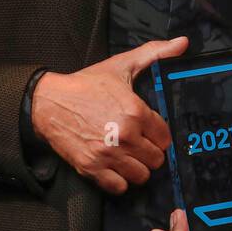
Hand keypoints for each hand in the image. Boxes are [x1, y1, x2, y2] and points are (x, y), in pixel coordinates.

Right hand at [30, 36, 186, 194]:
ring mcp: (108, 154)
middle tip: (140, 144)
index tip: (151, 131)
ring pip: (141, 176)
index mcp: (136, 112)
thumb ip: (155, 54)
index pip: (166, 138)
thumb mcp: (122, 65)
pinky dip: (120, 181)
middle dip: (151, 152)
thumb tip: (183, 43)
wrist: (49, 102)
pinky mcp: (91, 168)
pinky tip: (116, 167)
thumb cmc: (87, 84)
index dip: (160, 135)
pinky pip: (119, 187)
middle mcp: (124, 135)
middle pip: (157, 159)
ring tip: (129, 156)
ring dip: (138, 167)